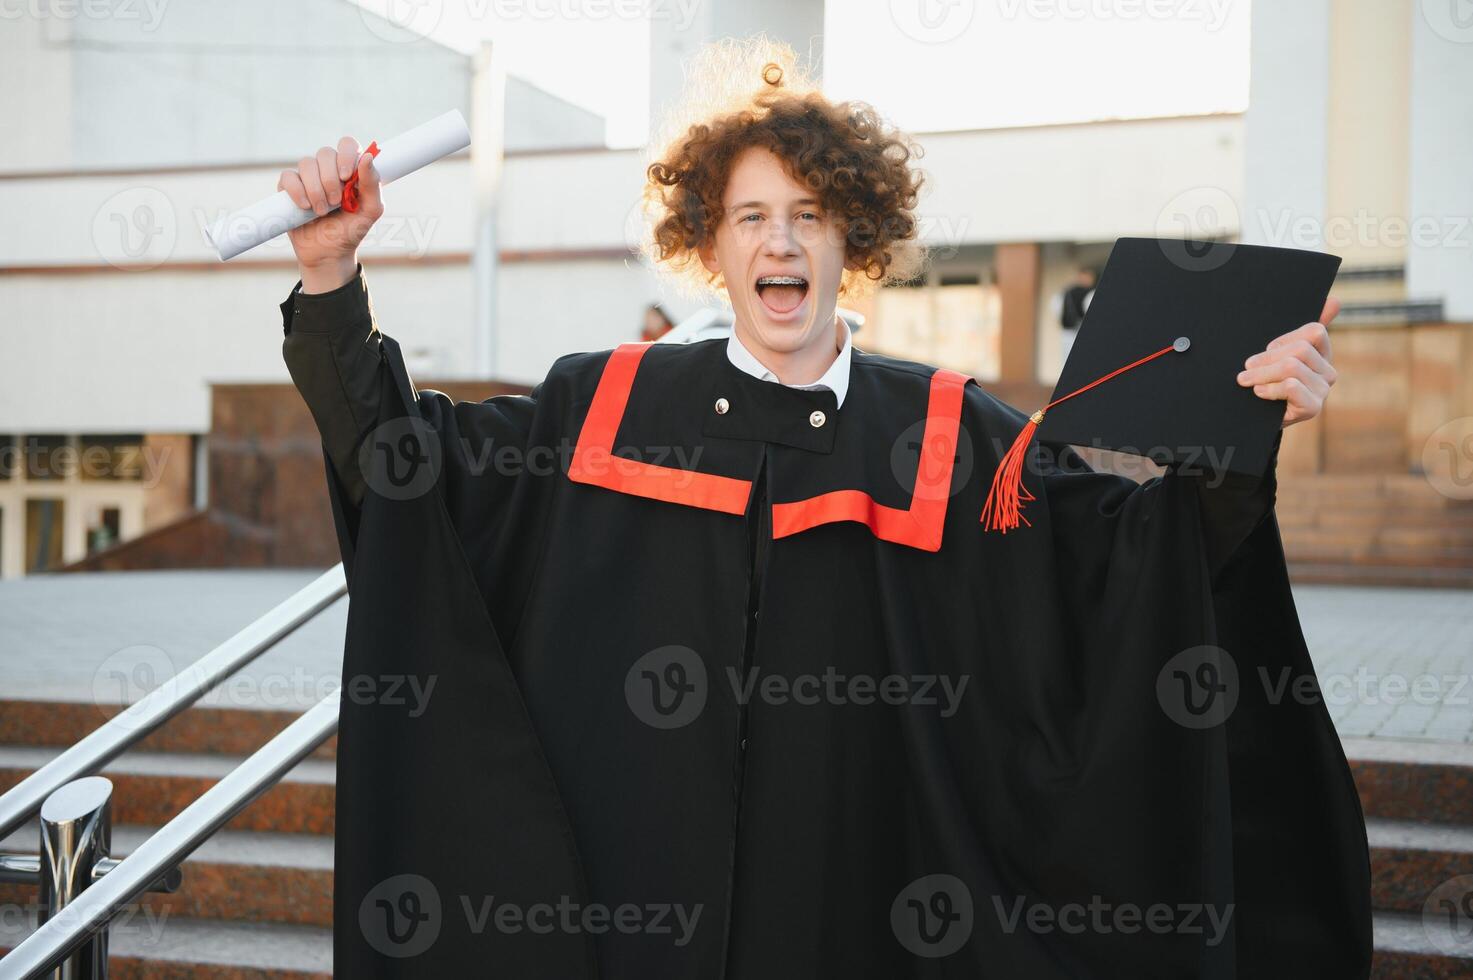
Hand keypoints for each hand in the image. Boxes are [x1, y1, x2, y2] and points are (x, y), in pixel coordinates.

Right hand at [277, 136, 382, 285]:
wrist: (329, 253)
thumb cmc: (351, 230)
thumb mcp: (370, 210)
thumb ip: (372, 184)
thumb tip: (367, 156)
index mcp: (349, 169)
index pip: (346, 144)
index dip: (346, 154)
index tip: (347, 176)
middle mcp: (328, 169)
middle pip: (325, 153)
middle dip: (330, 179)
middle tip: (336, 203)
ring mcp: (307, 177)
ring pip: (306, 164)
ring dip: (315, 189)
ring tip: (322, 211)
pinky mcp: (289, 188)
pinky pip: (288, 176)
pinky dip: (297, 191)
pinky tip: (305, 207)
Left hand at [1237, 297, 1339, 427]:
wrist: (1259, 417)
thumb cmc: (1270, 382)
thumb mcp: (1281, 354)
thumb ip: (1303, 331)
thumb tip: (1334, 301)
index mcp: (1323, 354)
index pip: (1314, 332)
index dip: (1285, 339)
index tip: (1267, 350)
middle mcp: (1328, 372)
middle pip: (1299, 350)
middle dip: (1266, 358)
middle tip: (1246, 368)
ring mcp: (1322, 391)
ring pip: (1291, 368)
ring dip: (1262, 374)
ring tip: (1247, 380)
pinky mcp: (1313, 408)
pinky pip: (1291, 387)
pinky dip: (1269, 389)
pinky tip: (1259, 392)